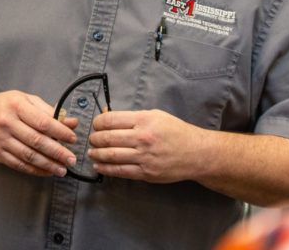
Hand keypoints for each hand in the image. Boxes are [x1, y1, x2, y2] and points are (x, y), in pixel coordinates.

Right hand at [0, 90, 78, 177]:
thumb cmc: (4, 106)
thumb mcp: (24, 100)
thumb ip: (48, 110)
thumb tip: (71, 122)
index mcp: (16, 105)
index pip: (42, 121)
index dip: (60, 132)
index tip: (73, 139)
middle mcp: (7, 122)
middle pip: (37, 141)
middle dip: (58, 152)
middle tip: (71, 159)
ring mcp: (0, 139)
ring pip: (29, 156)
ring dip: (48, 164)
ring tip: (62, 169)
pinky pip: (19, 164)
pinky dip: (35, 170)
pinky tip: (47, 171)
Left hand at [88, 109, 202, 182]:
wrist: (197, 153)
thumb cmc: (175, 131)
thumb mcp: (154, 115)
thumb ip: (130, 116)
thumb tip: (106, 114)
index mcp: (143, 120)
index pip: (110, 120)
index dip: (97, 123)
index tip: (95, 125)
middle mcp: (142, 138)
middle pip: (107, 138)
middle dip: (95, 139)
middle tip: (91, 140)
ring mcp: (144, 157)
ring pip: (111, 155)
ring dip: (96, 154)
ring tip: (91, 152)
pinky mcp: (146, 173)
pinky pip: (120, 171)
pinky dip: (106, 168)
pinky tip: (99, 166)